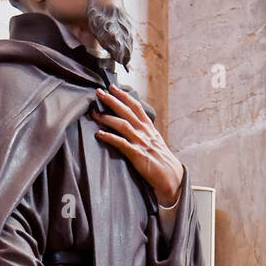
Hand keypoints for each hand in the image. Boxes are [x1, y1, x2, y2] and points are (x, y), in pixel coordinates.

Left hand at [92, 84, 183, 204]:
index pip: (136, 107)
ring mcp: (142, 142)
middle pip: (127, 111)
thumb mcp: (154, 143)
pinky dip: (110, 137)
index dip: (124, 96)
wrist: (172, 178)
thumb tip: (133, 127)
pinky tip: (100, 134)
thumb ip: (144, 134)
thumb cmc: (162, 162)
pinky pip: (121, 144)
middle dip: (112, 100)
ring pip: (122, 124)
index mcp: (149, 128)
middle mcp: (145, 132)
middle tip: (98, 92)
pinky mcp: (138, 155)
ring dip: (107, 117)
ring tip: (94, 113)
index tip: (113, 88)